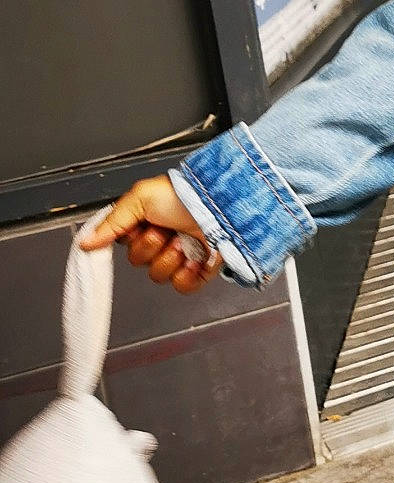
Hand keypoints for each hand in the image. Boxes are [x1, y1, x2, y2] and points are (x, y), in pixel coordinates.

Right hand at [78, 175, 221, 295]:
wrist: (220, 205)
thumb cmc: (184, 195)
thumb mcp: (140, 198)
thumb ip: (111, 223)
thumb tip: (84, 242)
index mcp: (146, 223)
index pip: (125, 245)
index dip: (132, 240)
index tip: (139, 228)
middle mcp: (162, 240)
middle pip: (138, 262)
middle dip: (151, 246)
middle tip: (166, 231)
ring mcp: (181, 257)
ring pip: (157, 276)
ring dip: (169, 258)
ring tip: (183, 241)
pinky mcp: (199, 271)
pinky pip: (181, 288)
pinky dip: (186, 275)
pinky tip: (193, 260)